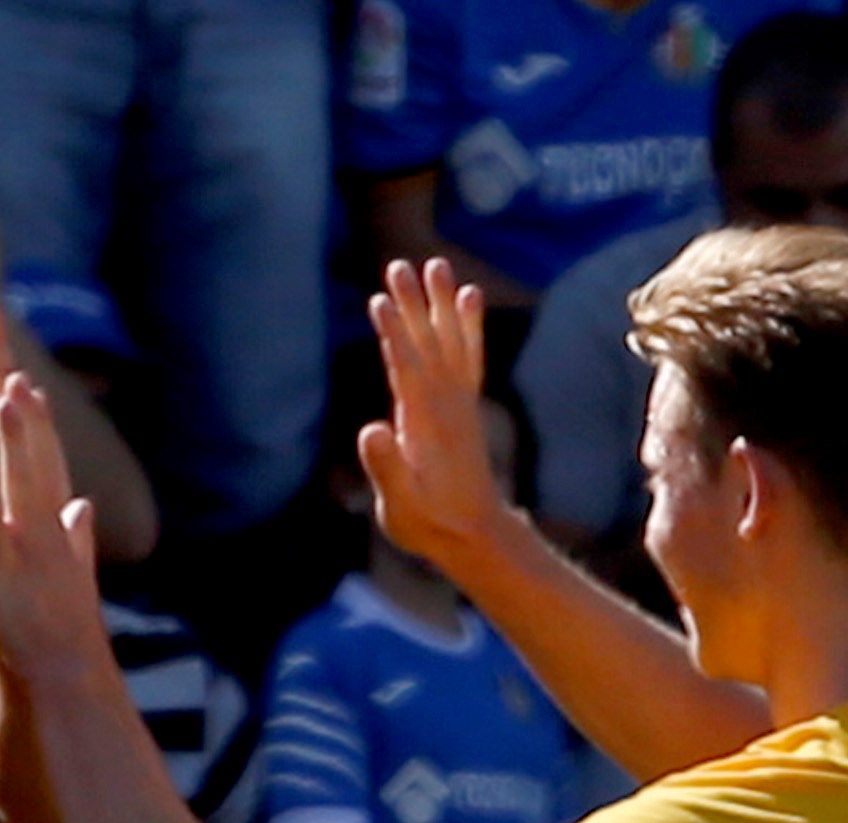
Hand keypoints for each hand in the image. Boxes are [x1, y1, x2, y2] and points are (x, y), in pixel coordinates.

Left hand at [0, 374, 106, 684]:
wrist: (59, 679)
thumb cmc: (58, 634)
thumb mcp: (70, 577)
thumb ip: (76, 539)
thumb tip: (82, 510)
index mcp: (54, 532)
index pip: (48, 471)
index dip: (39, 431)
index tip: (30, 391)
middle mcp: (45, 534)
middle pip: (37, 465)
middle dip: (28, 421)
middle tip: (18, 376)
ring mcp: (28, 552)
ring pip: (21, 485)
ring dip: (14, 441)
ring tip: (6, 398)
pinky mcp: (6, 575)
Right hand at [360, 261, 510, 564]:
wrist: (475, 533)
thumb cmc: (430, 522)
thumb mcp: (399, 504)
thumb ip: (387, 467)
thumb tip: (372, 431)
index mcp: (424, 423)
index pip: (406, 369)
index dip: (393, 334)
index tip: (380, 299)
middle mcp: (446, 405)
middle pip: (428, 344)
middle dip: (413, 304)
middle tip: (398, 264)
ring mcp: (459, 402)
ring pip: (451, 342)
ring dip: (442, 303)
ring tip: (436, 265)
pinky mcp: (466, 405)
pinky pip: (470, 355)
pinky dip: (469, 325)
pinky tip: (470, 298)